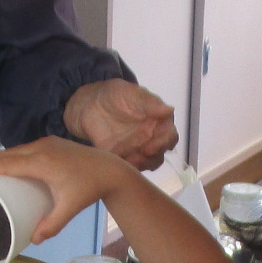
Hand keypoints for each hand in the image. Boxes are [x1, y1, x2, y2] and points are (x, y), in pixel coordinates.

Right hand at [0, 136, 136, 244]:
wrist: (110, 169)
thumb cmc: (89, 189)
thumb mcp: (70, 208)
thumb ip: (52, 224)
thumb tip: (34, 241)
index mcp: (42, 162)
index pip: (8, 163)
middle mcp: (41, 148)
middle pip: (8, 154)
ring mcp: (47, 143)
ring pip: (16, 149)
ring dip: (0, 157)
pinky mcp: (52, 142)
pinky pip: (26, 147)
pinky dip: (13, 154)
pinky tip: (8, 162)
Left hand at [61, 79, 177, 169]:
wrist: (91, 103)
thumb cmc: (116, 95)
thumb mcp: (132, 94)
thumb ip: (149, 103)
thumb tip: (169, 109)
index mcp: (159, 123)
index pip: (170, 137)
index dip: (164, 144)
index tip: (151, 148)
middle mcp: (152, 139)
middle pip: (159, 155)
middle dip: (151, 159)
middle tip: (138, 157)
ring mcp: (137, 150)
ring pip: (146, 164)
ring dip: (140, 166)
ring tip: (128, 162)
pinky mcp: (122, 157)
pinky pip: (127, 168)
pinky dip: (124, 169)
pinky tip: (117, 164)